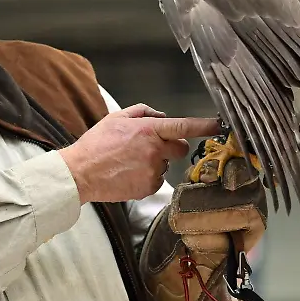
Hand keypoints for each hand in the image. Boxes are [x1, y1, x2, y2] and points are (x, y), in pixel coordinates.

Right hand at [59, 104, 219, 203]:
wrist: (81, 173)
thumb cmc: (95, 144)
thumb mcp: (116, 118)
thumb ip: (142, 113)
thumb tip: (161, 116)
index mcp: (148, 130)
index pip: (184, 127)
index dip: (204, 125)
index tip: (218, 124)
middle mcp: (155, 151)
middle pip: (180, 149)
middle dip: (173, 147)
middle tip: (153, 147)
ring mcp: (153, 171)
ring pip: (166, 165)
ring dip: (155, 162)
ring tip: (130, 162)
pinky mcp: (148, 188)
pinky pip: (156, 180)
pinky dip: (147, 177)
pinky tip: (129, 173)